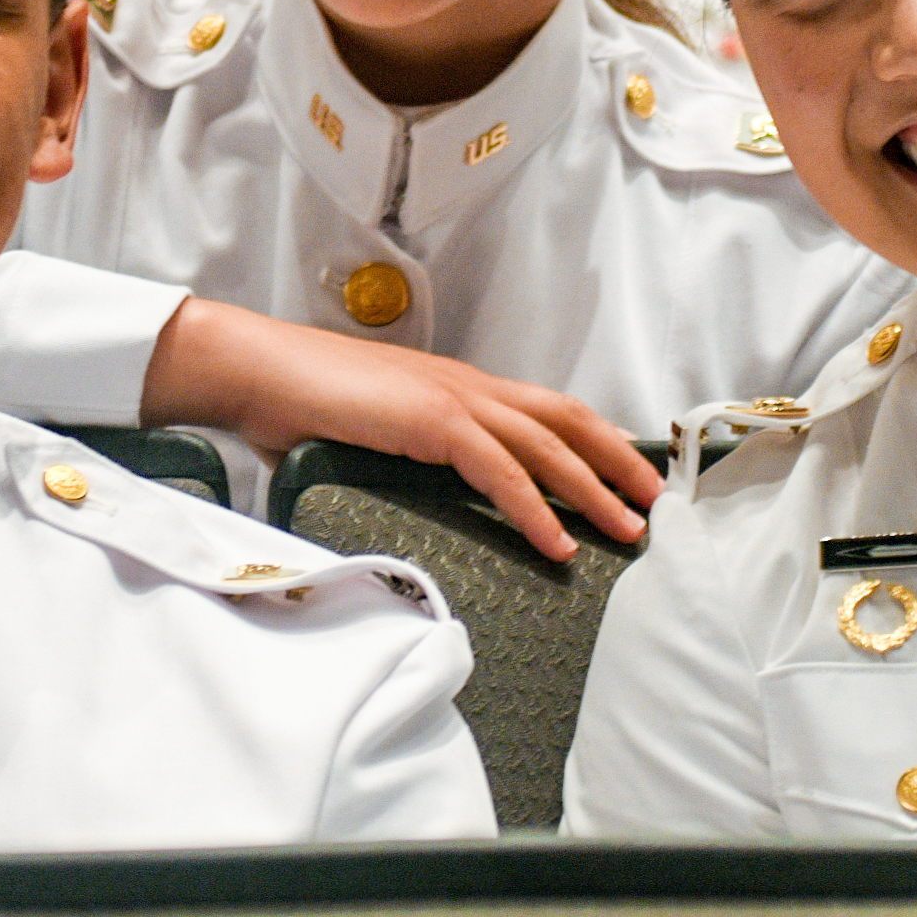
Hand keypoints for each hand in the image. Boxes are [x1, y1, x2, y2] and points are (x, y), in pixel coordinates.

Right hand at [139, 297, 658, 559]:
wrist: (260, 373)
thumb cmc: (304, 406)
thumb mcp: (371, 438)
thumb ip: (401, 464)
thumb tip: (403, 504)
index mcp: (458, 387)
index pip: (546, 409)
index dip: (594, 439)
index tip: (627, 472)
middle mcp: (468, 386)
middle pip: (567, 419)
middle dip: (618, 460)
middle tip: (656, 501)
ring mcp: (453, 399)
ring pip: (547, 445)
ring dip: (594, 489)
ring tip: (628, 530)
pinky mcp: (432, 420)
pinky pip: (499, 470)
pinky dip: (534, 508)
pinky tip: (557, 543)